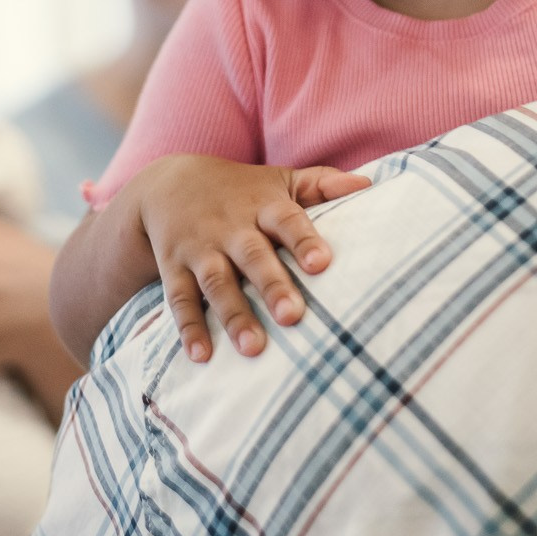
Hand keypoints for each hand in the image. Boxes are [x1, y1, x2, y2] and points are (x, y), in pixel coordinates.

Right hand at [130, 155, 370, 362]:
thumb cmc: (242, 189)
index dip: (304, 240)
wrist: (167, 183)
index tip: (323, 263)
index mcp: (262, 205)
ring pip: (216, 282)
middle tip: (293, 316)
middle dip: (271, 285)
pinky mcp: (174, 268)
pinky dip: (188, 328)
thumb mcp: (279, 179)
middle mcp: (230, 227)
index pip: (287, 219)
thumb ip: (322, 184)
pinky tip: (201, 356)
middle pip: (252, 255)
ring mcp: (200, 248)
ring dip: (233, 314)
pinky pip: (179, 299)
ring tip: (254, 349)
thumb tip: (369, 185)